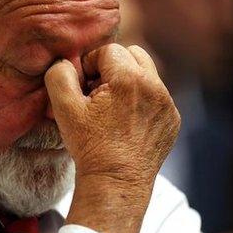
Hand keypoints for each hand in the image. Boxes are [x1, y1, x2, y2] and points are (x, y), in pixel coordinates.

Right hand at [44, 43, 180, 232]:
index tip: (85, 87)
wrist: (116, 182)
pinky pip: (157, 96)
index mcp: (130, 78)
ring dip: (129, 82)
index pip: (109, 50)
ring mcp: (167, 104)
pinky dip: (142, 100)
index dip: (91, 65)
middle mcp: (155, 86)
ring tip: (112, 107)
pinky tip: (126, 121)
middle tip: (99, 91)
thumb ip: (60, 75)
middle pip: (134, 54)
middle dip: (114, 66)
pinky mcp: (172, 119)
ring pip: (147, 74)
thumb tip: (66, 62)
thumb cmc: (90, 146)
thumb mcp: (64, 108)